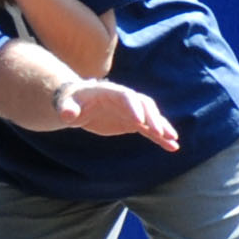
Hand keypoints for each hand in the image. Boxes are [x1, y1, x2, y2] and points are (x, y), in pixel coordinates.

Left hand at [55, 80, 178, 150]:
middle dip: (152, 118)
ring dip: (162, 127)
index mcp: (109, 92)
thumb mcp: (65, 105)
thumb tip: (67, 114)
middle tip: (159, 132)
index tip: (139, 121)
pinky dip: (160, 137)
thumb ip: (67, 108)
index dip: (133, 107)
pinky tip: (172, 146)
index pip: (125, 97)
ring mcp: (130, 111)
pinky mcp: (132, 122)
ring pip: (151, 117)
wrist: (77, 103)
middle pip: (143, 105)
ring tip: (173, 139)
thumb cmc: (70, 102)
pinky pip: (149, 129)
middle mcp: (125, 100)